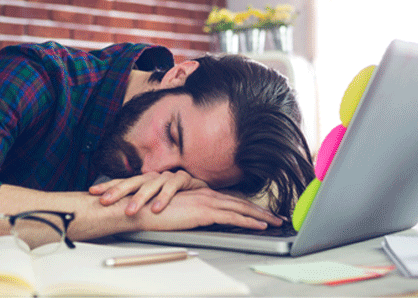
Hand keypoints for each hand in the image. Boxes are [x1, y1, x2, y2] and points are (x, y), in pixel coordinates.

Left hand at [89, 171, 208, 215]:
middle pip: (132, 181)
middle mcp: (153, 176)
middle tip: (105, 201)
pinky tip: (157, 208)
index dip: (108, 185)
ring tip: (130, 211)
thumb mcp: (154, 202)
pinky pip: (173, 186)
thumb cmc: (176, 200)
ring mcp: (168, 176)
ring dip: (140, 198)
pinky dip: (164, 197)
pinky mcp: (184, 178)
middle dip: (117, 191)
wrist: (204, 194)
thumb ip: (138, 205)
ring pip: (150, 184)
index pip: (123, 181)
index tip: (92, 192)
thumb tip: (114, 215)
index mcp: (143, 181)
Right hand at [127, 188, 284, 230]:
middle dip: (260, 210)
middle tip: (276, 216)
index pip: (229, 199)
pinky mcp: (205, 211)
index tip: (259, 212)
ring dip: (261, 215)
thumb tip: (198, 217)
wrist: (141, 207)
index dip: (246, 205)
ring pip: (241, 208)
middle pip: (240, 202)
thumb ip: (189, 209)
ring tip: (275, 221)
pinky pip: (233, 217)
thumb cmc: (153, 209)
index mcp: (200, 193)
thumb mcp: (175, 208)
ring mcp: (207, 202)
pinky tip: (260, 225)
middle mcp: (206, 194)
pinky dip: (249, 221)